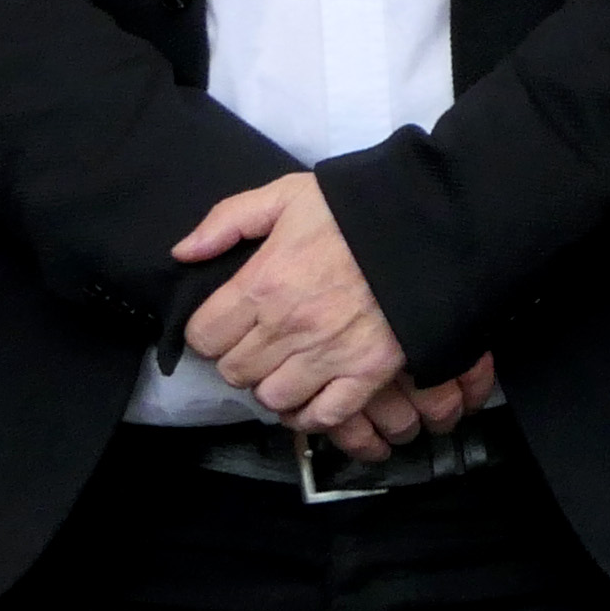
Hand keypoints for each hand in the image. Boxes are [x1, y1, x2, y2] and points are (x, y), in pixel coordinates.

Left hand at [177, 177, 414, 453]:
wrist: (427, 226)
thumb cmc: (355, 210)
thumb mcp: (287, 195)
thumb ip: (228, 220)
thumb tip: (182, 253)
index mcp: (263, 283)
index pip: (204, 336)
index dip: (209, 331)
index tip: (225, 323)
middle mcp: (288, 327)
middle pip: (234, 371)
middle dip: (239, 357)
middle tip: (258, 342)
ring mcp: (329, 355)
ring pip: (272, 398)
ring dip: (273, 385)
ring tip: (285, 366)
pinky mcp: (367, 373)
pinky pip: (323, 416)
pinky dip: (311, 413)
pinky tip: (311, 394)